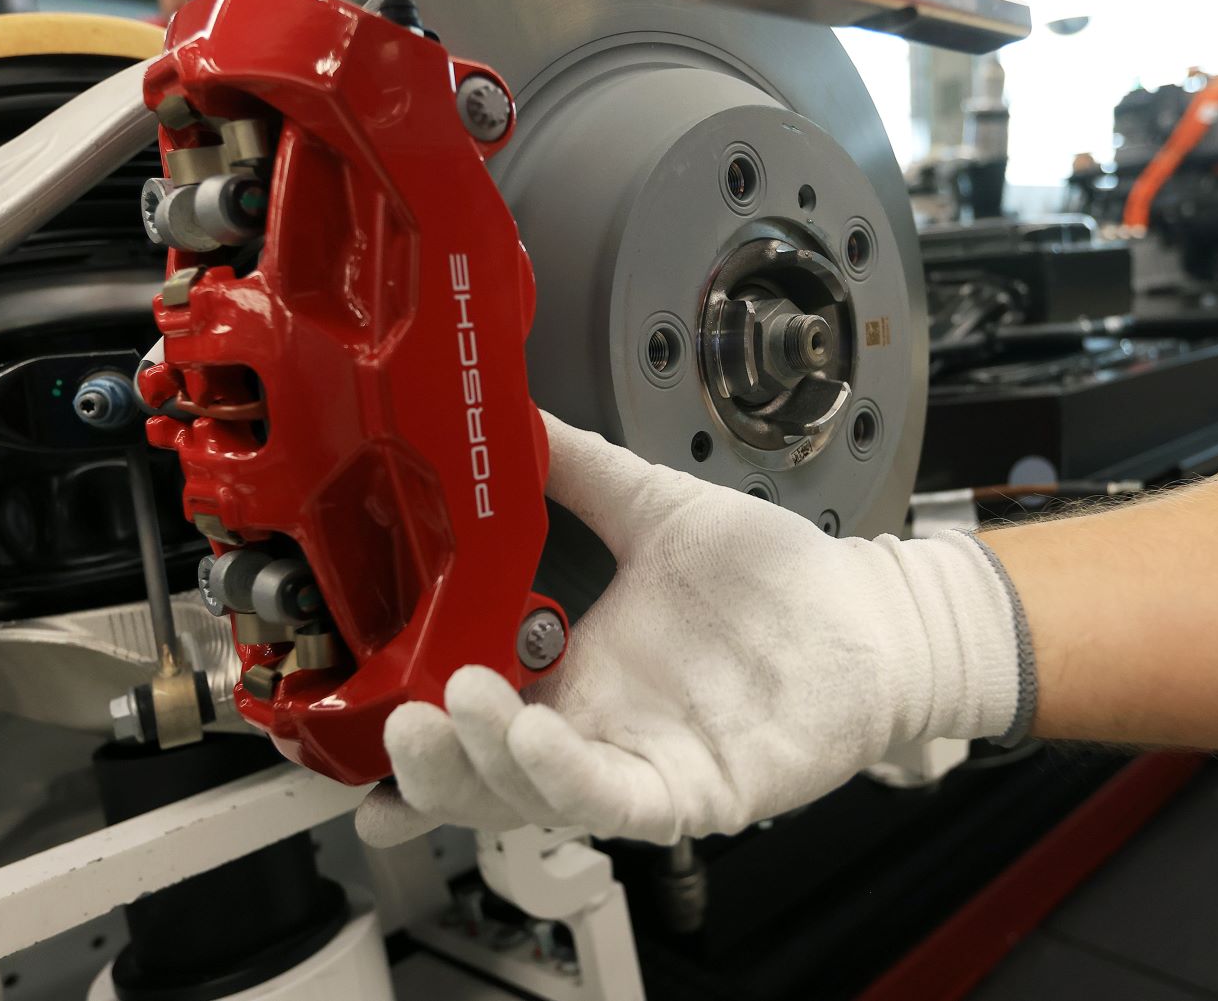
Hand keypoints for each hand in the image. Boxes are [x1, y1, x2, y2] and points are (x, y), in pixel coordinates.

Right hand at [354, 414, 1029, 846]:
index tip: (352, 703)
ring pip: (534, 798)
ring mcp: (639, 765)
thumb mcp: (653, 511)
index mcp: (569, 673)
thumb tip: (510, 416)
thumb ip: (577, 472)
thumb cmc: (769, 581)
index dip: (406, 724)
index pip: (466, 716)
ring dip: (484, 762)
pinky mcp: (695, 792)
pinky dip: (568, 777)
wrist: (865, 612)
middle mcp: (593, 731)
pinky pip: (618, 801)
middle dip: (425, 758)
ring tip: (457, 703)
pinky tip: (538, 734)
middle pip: (479, 776)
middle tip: (396, 711)